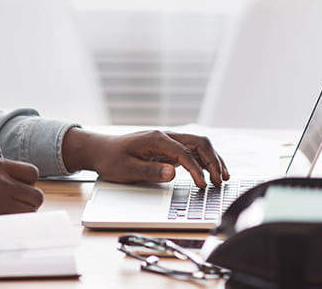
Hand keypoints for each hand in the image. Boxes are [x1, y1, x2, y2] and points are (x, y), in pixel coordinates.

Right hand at [0, 157, 42, 224]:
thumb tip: (20, 186)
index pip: (32, 173)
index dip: (27, 183)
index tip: (21, 188)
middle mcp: (0, 183)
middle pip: (35, 196)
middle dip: (27, 202)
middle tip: (13, 205)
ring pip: (28, 213)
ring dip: (19, 215)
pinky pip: (14, 227)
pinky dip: (8, 227)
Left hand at [62, 128, 229, 187]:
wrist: (99, 150)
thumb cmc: (110, 159)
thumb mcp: (126, 169)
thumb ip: (150, 171)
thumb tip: (173, 173)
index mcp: (156, 138)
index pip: (184, 152)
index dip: (196, 170)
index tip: (202, 185)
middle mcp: (165, 136)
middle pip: (198, 143)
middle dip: (212, 161)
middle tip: (219, 181)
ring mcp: (167, 142)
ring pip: (198, 145)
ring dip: (212, 159)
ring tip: (222, 177)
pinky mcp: (167, 149)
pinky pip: (191, 152)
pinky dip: (203, 161)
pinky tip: (210, 173)